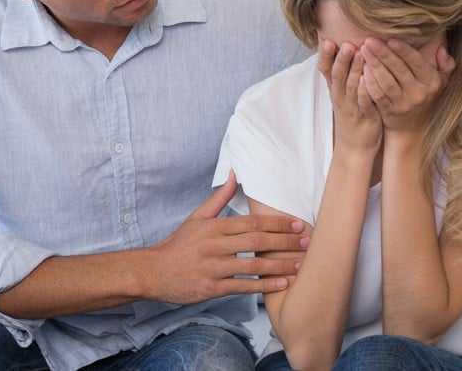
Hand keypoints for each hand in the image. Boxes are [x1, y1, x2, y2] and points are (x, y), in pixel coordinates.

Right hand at [146, 171, 308, 303]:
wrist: (153, 272)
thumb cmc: (179, 244)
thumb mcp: (197, 217)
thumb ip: (219, 198)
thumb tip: (234, 173)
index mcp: (214, 227)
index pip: (252, 222)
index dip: (277, 223)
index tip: (298, 224)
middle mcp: (215, 246)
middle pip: (257, 241)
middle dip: (285, 242)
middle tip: (307, 242)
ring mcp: (213, 268)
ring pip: (253, 266)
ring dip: (279, 265)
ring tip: (300, 264)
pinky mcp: (211, 288)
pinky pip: (242, 287)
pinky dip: (264, 286)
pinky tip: (281, 284)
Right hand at [317, 39, 381, 150]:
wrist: (356, 146)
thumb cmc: (352, 113)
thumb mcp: (342, 92)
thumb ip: (342, 71)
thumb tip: (341, 44)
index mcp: (335, 89)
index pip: (325, 69)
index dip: (324, 55)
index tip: (325, 39)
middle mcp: (340, 96)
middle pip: (337, 75)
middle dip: (340, 58)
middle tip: (345, 43)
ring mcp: (352, 107)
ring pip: (350, 86)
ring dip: (353, 70)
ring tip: (359, 53)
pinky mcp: (365, 117)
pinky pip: (364, 103)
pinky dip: (364, 91)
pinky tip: (366, 80)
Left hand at [359, 37, 454, 132]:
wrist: (414, 127)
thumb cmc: (426, 96)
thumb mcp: (442, 82)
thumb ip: (446, 64)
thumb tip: (441, 49)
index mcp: (432, 82)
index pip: (417, 62)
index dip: (403, 50)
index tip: (390, 38)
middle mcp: (419, 93)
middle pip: (399, 70)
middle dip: (384, 53)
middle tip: (370, 40)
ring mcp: (403, 104)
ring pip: (387, 81)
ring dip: (374, 65)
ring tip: (364, 50)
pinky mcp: (389, 111)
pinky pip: (378, 95)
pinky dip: (369, 82)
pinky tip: (362, 70)